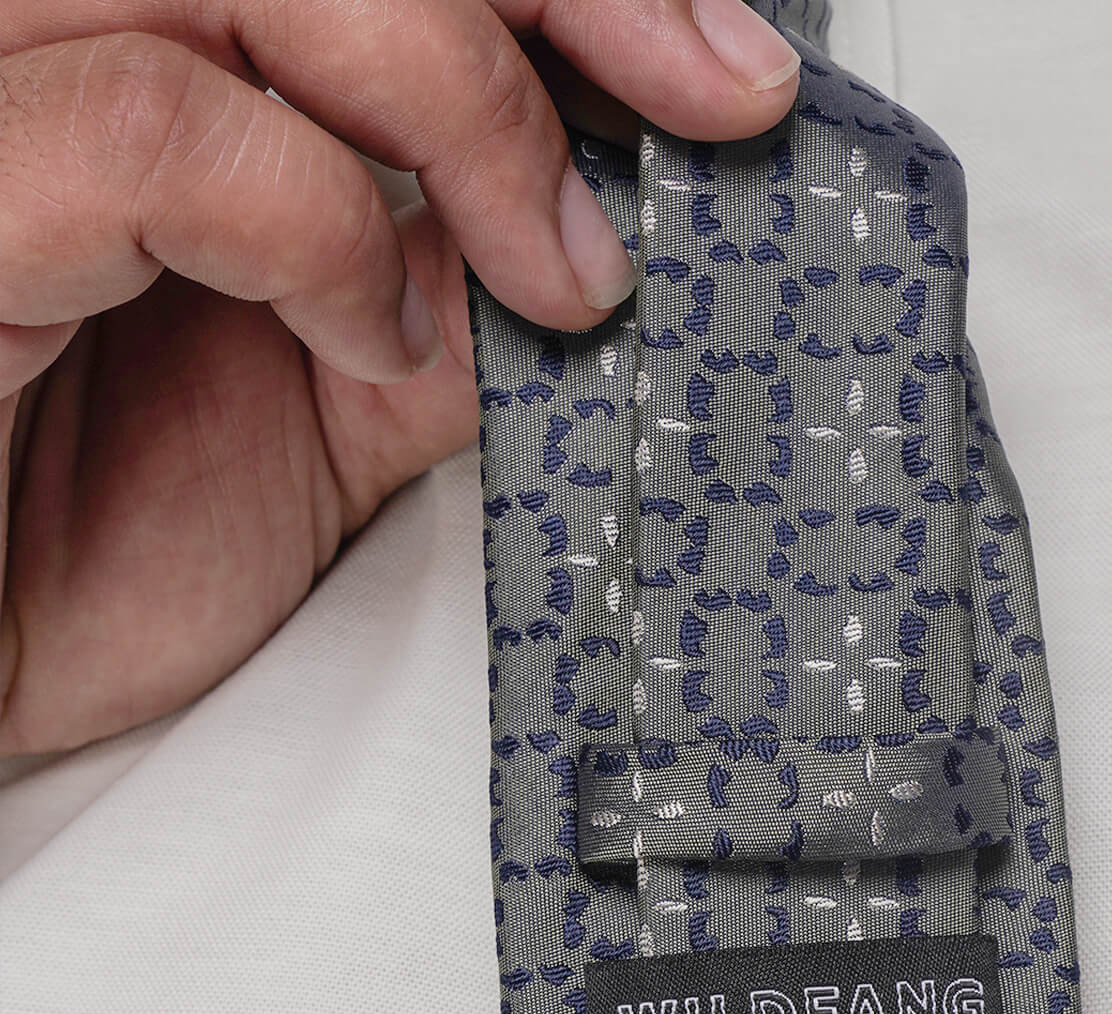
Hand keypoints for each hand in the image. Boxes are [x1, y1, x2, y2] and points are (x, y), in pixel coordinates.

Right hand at [0, 0, 799, 752]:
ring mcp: (7, 91)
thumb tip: (605, 239)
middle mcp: (76, 35)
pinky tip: (369, 334)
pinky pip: (161, 128)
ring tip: (556, 272)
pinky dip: (317, 224)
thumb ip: (451, 297)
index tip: (721, 70)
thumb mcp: (335, 415)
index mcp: (164, 53)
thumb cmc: (73, 546)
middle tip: (710, 108)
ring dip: (470, 104)